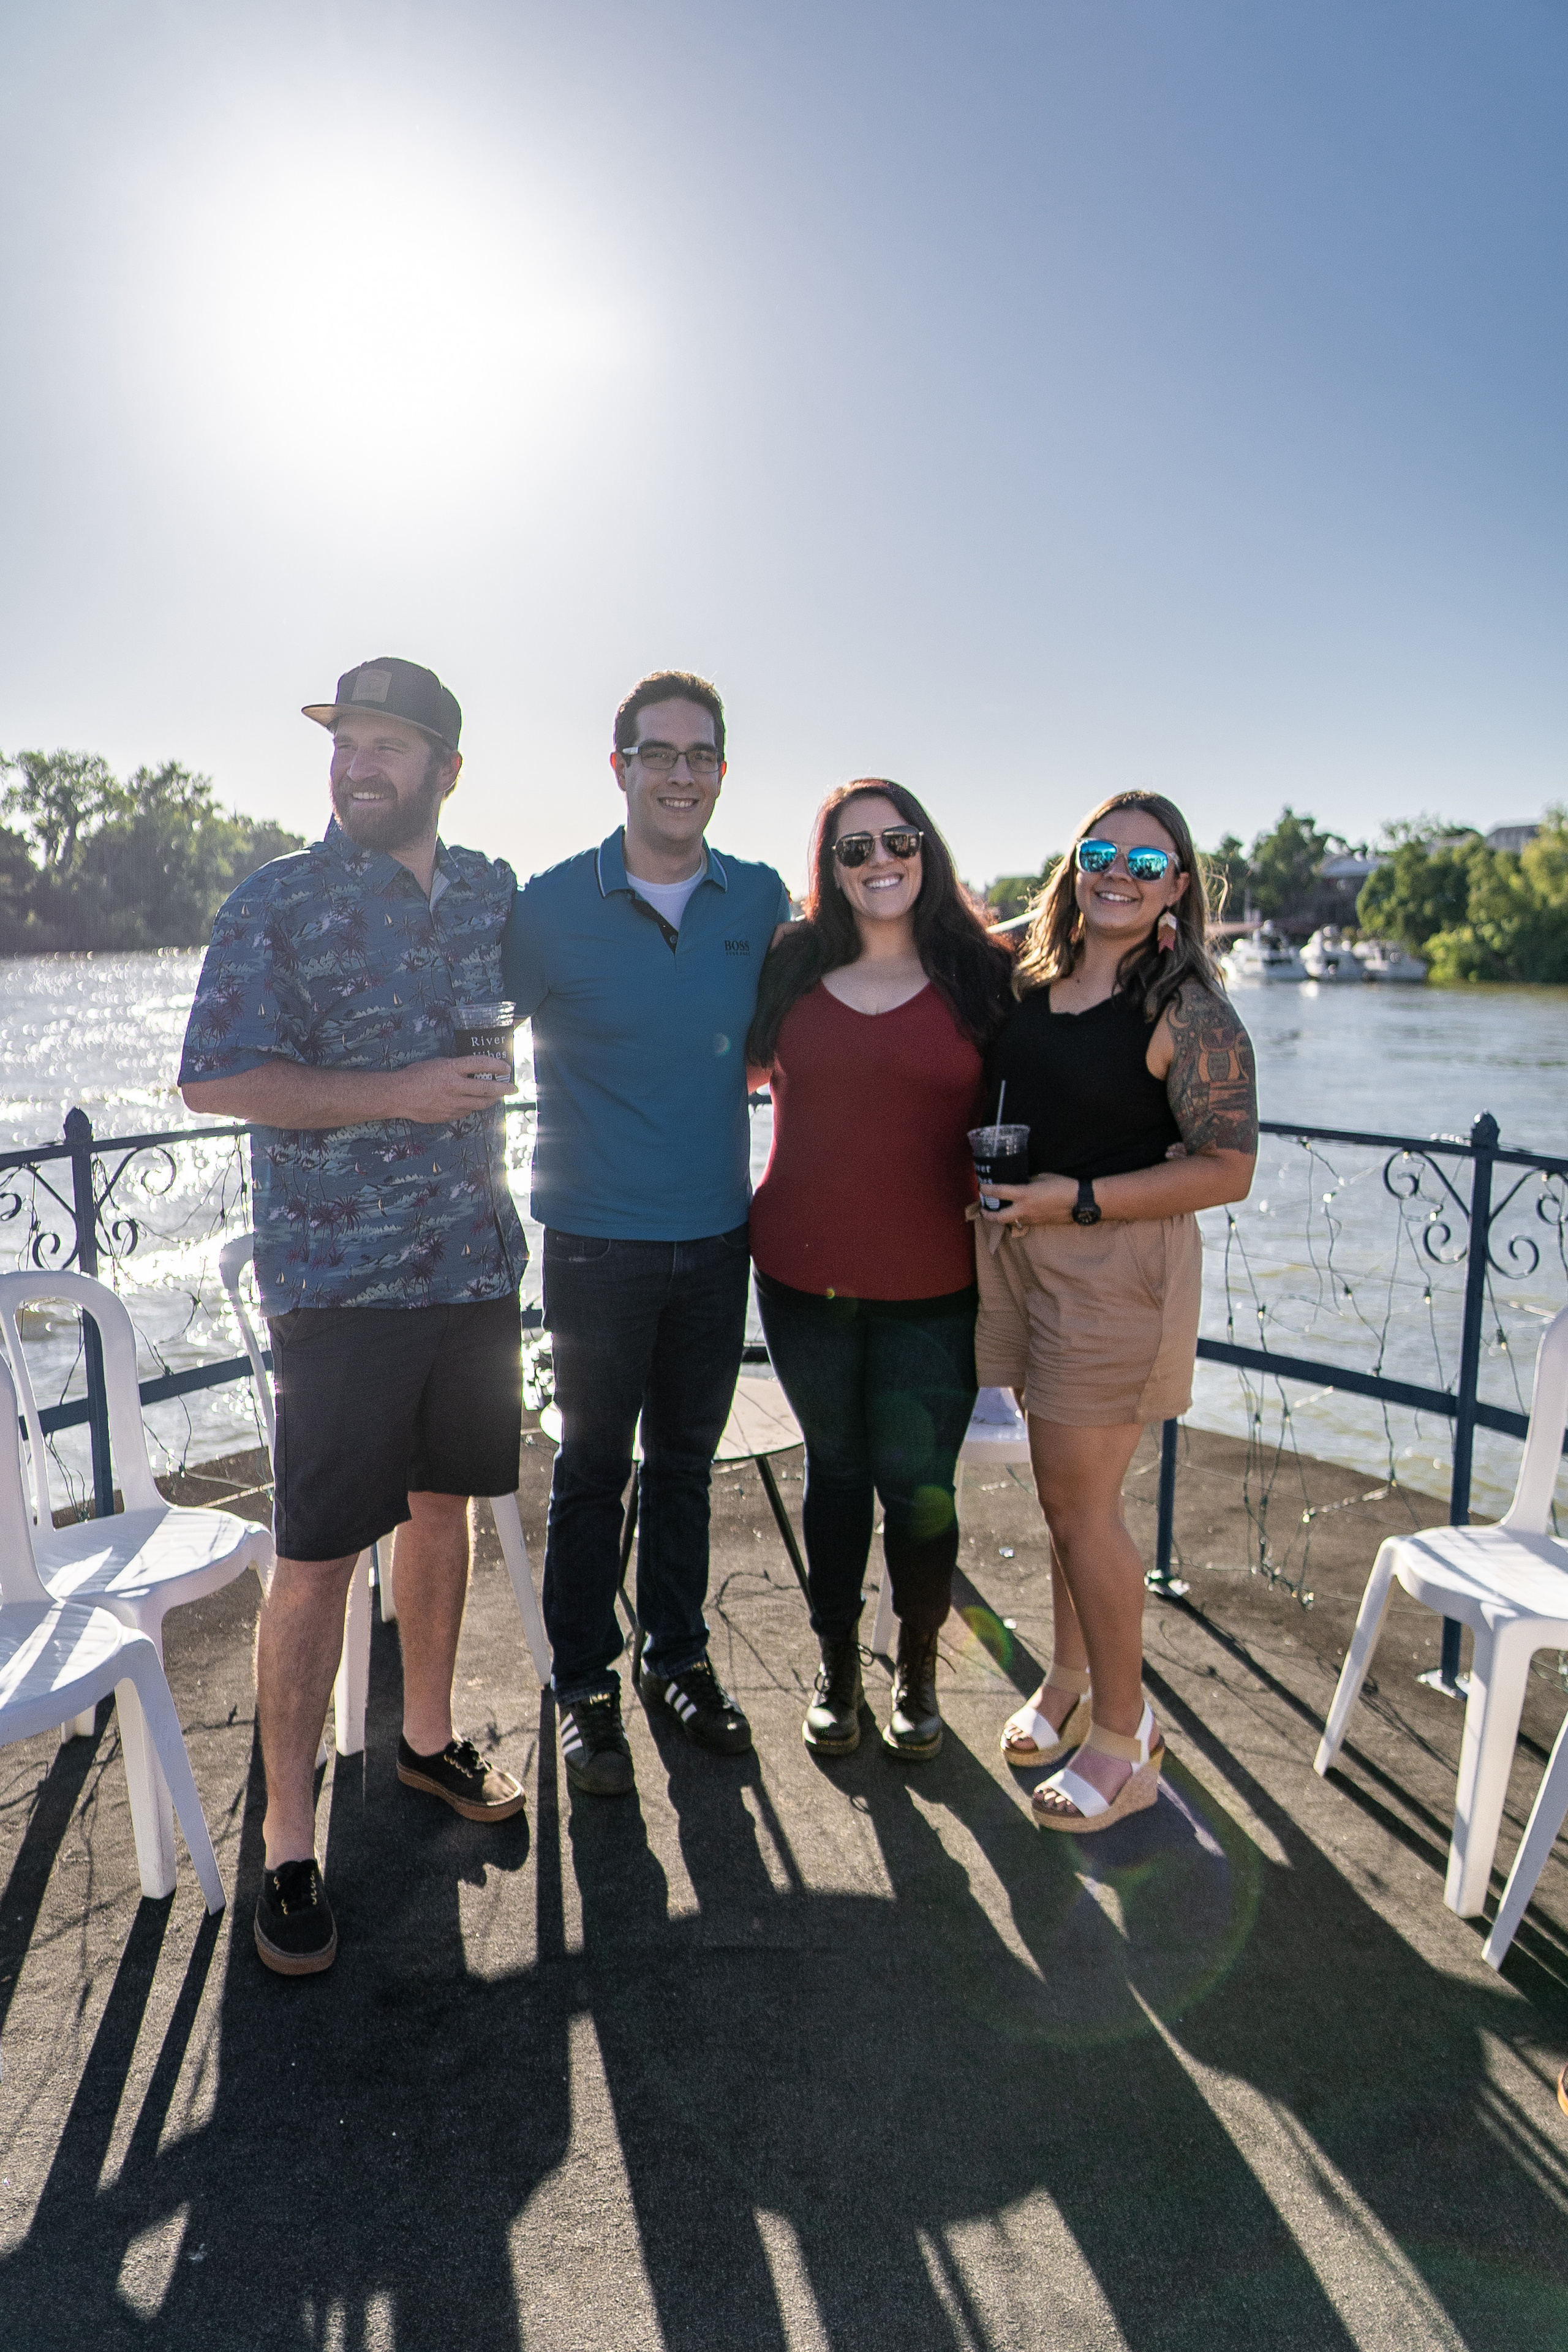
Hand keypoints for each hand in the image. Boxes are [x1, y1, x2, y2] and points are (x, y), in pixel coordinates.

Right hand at [387, 1056, 515, 1123]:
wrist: (398, 1095)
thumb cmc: (415, 1075)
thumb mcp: (438, 1063)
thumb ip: (456, 1067)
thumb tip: (473, 1071)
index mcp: (451, 1068)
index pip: (481, 1064)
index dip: (497, 1065)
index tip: (506, 1068)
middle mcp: (455, 1086)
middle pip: (487, 1088)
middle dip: (504, 1089)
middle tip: (514, 1089)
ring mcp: (452, 1103)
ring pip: (480, 1104)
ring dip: (491, 1100)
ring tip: (497, 1097)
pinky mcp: (449, 1115)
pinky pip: (466, 1112)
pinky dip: (472, 1107)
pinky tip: (472, 1103)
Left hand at [979, 1174, 1075, 1228]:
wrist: (1080, 1202)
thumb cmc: (1063, 1185)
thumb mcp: (1043, 1178)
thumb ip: (1029, 1181)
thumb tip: (1022, 1182)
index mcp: (1025, 1194)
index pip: (999, 1192)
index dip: (987, 1190)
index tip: (982, 1188)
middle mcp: (1025, 1209)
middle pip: (999, 1218)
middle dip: (988, 1215)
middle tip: (984, 1210)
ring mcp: (1032, 1219)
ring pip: (1011, 1222)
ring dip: (1003, 1218)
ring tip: (1000, 1211)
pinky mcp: (1039, 1224)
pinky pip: (1023, 1223)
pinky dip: (1017, 1219)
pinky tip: (1018, 1213)